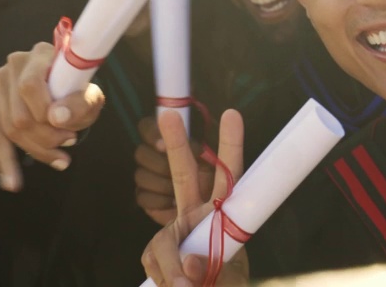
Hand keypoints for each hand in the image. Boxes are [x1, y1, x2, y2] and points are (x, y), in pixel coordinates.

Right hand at [0, 40, 104, 191]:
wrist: (64, 80)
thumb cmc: (78, 87)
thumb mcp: (90, 94)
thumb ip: (81, 103)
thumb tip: (56, 117)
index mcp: (40, 54)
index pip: (31, 87)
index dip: (46, 114)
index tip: (71, 135)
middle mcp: (14, 64)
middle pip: (20, 115)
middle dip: (46, 139)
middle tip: (69, 145)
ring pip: (9, 128)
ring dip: (35, 150)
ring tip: (60, 158)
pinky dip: (4, 161)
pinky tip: (11, 182)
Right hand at [142, 109, 247, 286]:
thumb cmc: (226, 282)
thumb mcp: (231, 277)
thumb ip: (216, 270)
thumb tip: (189, 263)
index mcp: (225, 213)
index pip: (230, 177)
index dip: (230, 147)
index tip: (232, 114)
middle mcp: (198, 214)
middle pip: (184, 175)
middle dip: (176, 145)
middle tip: (169, 115)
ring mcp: (176, 231)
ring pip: (163, 240)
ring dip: (171, 264)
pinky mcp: (157, 249)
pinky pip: (153, 259)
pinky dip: (164, 276)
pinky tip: (175, 285)